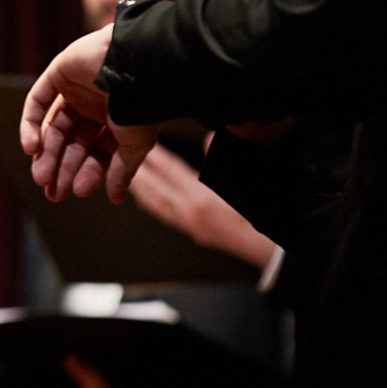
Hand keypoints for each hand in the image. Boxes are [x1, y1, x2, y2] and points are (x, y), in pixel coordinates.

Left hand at [20, 27, 158, 202]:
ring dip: (47, 153)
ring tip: (42, 177)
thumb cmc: (142, 105)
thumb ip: (121, 171)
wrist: (138, 65)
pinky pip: (39, 101)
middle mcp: (98, 103)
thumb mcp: (134, 145)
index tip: (78, 191)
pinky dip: (31, 125)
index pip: (98, 151)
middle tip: (53, 192)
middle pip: (74, 141)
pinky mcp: (60, 72)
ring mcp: (77, 87)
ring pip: (55, 126)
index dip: (88, 172)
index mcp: (119, 119)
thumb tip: (116, 198)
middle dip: (63, 167)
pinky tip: (32, 149)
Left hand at [127, 146, 277, 268]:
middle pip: (154, 190)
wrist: (268, 248)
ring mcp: (189, 225)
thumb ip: (223, 159)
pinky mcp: (194, 233)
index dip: (155, 156)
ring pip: (155, 205)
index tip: (140, 142)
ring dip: (141, 189)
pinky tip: (147, 199)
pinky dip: (153, 204)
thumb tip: (208, 138)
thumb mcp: (246, 181)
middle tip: (118, 156)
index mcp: (201, 199)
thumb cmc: (259, 215)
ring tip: (128, 174)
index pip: (170, 172)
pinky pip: (165, 215)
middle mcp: (189, 213)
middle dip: (137, 172)